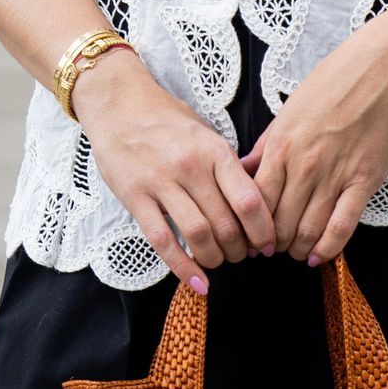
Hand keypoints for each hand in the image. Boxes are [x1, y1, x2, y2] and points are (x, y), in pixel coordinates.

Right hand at [72, 48, 277, 293]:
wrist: (119, 105)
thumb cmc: (167, 120)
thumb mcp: (206, 133)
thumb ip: (228, 166)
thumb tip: (256, 206)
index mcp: (214, 151)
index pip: (249, 201)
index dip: (264, 231)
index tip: (268, 244)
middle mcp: (190, 167)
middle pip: (227, 224)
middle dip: (241, 250)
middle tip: (242, 256)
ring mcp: (160, 183)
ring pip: (198, 236)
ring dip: (215, 259)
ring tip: (219, 261)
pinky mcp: (135, 197)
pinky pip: (163, 242)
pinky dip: (183, 268)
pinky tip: (198, 283)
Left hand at [238, 0, 387, 265]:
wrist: (381, 67)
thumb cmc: (333, 82)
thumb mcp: (287, 111)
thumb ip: (265, 146)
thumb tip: (242, 171)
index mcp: (280, 146)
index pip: (254, 200)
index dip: (248, 226)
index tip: (249, 236)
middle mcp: (303, 165)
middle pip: (278, 221)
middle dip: (271, 243)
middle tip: (272, 250)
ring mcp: (334, 174)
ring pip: (307, 228)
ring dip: (297, 248)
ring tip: (295, 252)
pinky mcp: (364, 180)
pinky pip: (343, 225)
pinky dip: (328, 247)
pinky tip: (319, 256)